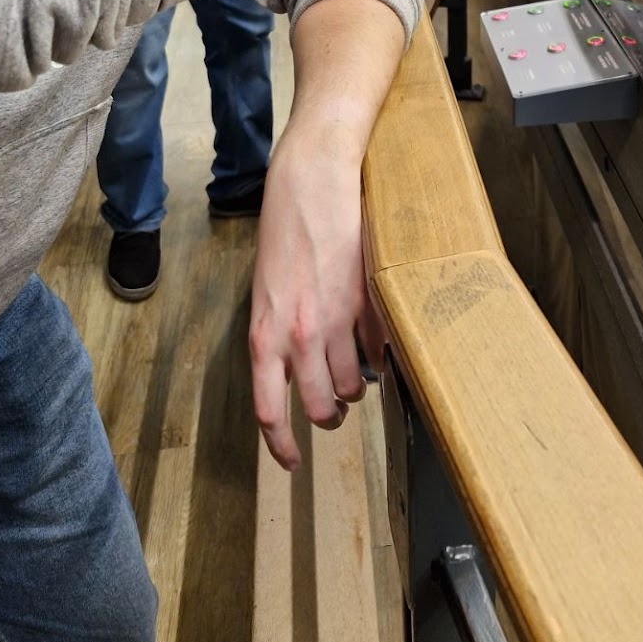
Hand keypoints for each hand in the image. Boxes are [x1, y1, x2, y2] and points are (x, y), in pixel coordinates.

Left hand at [249, 137, 378, 470]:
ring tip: (354, 376)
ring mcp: (337, 319)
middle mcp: (300, 334)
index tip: (291, 462)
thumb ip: (277, 330)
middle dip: (328, 416)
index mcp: (265, 333)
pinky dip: (377, 356)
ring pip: (352, 384)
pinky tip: (374, 347)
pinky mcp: (368, 301)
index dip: (280, 445)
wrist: (312, 179)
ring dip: (354, 388)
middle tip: (333, 411)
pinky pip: (377, 350)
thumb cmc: (283, 227)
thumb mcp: (265, 288)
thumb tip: (291, 366)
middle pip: (318, 406)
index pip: (268, 410)